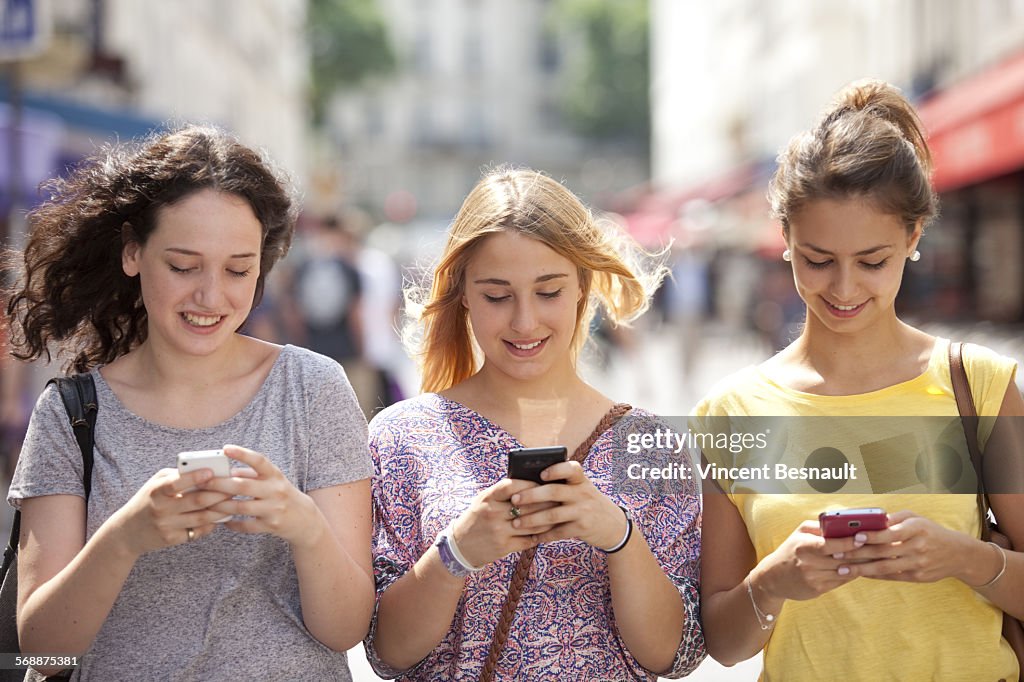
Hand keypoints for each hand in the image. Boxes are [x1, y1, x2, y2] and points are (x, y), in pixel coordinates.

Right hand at [110, 467, 232, 556]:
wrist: (126, 532)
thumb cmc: (147, 501)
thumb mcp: (155, 484)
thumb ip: (177, 476)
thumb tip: (205, 469)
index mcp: (156, 491)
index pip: (177, 483)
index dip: (195, 477)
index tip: (212, 471)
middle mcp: (161, 509)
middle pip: (197, 501)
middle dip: (219, 493)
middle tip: (235, 487)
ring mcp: (167, 526)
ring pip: (201, 517)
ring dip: (221, 509)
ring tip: (233, 501)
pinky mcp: (172, 539)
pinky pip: (198, 531)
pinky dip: (211, 523)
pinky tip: (221, 516)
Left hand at [198, 444, 320, 547]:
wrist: (304, 519)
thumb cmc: (282, 495)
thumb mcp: (272, 480)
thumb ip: (251, 475)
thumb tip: (227, 472)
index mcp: (275, 475)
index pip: (259, 461)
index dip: (242, 454)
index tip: (226, 448)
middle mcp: (275, 490)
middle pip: (243, 486)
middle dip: (219, 484)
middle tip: (202, 482)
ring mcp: (274, 509)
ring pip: (241, 507)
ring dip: (221, 506)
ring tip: (206, 503)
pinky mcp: (271, 526)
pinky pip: (246, 525)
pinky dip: (232, 523)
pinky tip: (223, 521)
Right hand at [448, 478, 555, 568]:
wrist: (460, 546)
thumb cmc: (477, 517)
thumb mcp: (484, 500)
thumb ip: (503, 492)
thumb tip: (532, 482)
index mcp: (488, 497)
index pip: (512, 485)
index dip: (530, 483)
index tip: (543, 483)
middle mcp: (492, 513)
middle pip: (526, 505)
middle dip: (546, 502)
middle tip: (560, 498)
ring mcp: (498, 531)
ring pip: (531, 524)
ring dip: (547, 520)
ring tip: (558, 515)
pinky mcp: (503, 547)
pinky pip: (528, 540)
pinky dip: (540, 535)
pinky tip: (548, 531)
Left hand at [508, 461, 625, 549]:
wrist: (613, 525)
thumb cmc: (587, 502)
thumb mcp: (581, 489)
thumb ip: (562, 485)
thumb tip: (526, 483)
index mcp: (580, 480)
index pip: (571, 468)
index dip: (556, 470)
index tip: (541, 473)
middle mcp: (583, 493)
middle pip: (554, 492)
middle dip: (531, 496)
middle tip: (514, 500)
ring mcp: (583, 511)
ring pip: (552, 514)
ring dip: (531, 519)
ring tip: (516, 522)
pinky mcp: (582, 528)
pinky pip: (558, 532)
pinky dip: (543, 535)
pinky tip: (531, 537)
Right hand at [756, 520, 863, 601]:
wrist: (772, 578)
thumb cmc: (790, 551)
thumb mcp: (799, 534)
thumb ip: (819, 527)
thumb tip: (842, 524)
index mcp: (803, 546)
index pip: (830, 544)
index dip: (848, 541)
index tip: (863, 537)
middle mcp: (808, 563)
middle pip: (841, 559)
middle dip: (861, 554)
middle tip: (877, 548)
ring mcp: (813, 578)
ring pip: (843, 571)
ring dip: (859, 566)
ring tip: (873, 559)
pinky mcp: (817, 590)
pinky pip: (840, 581)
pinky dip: (850, 574)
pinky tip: (858, 568)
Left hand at [838, 511, 980, 582]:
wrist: (958, 554)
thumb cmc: (929, 531)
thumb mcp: (915, 518)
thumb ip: (892, 519)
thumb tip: (866, 520)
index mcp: (917, 529)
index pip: (890, 533)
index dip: (871, 536)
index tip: (854, 537)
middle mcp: (918, 547)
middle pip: (883, 552)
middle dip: (857, 554)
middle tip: (836, 555)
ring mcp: (918, 564)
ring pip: (885, 568)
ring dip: (861, 570)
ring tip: (841, 570)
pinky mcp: (917, 578)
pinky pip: (891, 577)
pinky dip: (874, 576)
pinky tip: (859, 574)